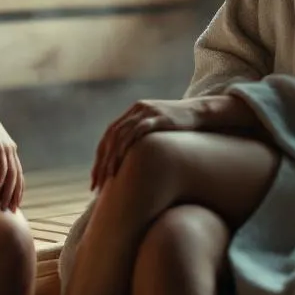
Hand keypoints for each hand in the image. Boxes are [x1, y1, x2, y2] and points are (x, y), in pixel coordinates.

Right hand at [0, 102, 23, 211]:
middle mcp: (11, 149)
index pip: (18, 175)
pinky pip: (2, 166)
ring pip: (12, 174)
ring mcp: (5, 146)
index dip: (17, 191)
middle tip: (10, 210)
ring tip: (2, 204)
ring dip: (8, 191)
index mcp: (9, 151)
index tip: (14, 206)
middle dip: (14, 195)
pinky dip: (0, 180)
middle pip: (17, 177)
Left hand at [91, 98, 206, 190]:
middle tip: (96, 183)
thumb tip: (131, 165)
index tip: (95, 179)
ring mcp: (146, 112)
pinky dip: (127, 144)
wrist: (200, 112)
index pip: (108, 136)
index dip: (99, 158)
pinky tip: (122, 159)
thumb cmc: (179, 127)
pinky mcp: (158, 117)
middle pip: (110, 137)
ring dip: (112, 156)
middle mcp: (136, 110)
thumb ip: (143, 140)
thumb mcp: (156, 131)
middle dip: (101, 161)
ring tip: (108, 176)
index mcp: (132, 113)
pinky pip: (138, 130)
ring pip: (120, 134)